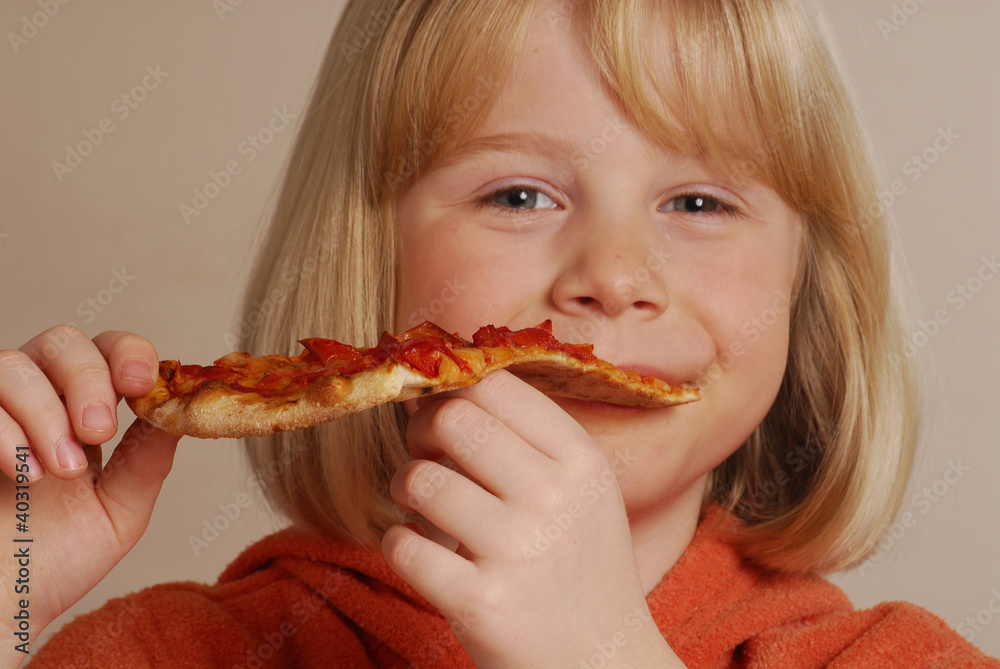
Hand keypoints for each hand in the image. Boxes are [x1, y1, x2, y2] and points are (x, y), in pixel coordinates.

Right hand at [0, 326, 178, 656]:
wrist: (2, 604)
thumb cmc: (51, 559)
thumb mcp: (120, 508)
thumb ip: (148, 458)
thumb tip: (181, 411)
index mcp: (81, 410)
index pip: (108, 351)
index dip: (127, 354)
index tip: (142, 382)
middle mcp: (35, 398)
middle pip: (63, 341)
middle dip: (88, 380)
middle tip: (99, 432)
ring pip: (15, 365)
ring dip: (47, 413)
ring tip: (62, 469)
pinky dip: (4, 431)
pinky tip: (22, 470)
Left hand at [382, 371, 683, 667]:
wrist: (601, 664)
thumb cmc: (579, 567)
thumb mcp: (584, 491)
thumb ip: (529, 438)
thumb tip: (441, 388)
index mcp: (582, 461)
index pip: (497, 385)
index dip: (454, 389)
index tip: (445, 413)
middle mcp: (554, 498)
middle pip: (454, 419)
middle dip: (422, 430)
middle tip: (424, 453)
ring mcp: (518, 551)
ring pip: (420, 479)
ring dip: (403, 486)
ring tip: (417, 504)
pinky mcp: (481, 602)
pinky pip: (402, 545)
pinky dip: (397, 543)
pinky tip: (418, 550)